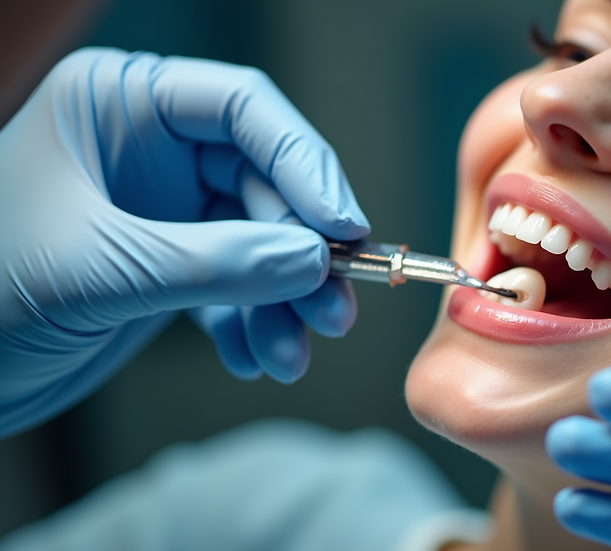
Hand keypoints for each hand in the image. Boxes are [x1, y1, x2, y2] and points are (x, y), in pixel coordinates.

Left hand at [0, 48, 369, 436]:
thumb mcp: (101, 271)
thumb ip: (213, 264)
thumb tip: (311, 261)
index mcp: (117, 104)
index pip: (241, 108)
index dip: (303, 163)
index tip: (343, 227)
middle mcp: (149, 147)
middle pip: (262, 182)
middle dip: (301, 253)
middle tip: (334, 308)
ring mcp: (163, 207)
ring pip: (259, 241)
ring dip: (285, 301)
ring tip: (292, 354)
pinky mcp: (169, 263)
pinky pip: (235, 284)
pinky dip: (253, 324)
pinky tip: (255, 358)